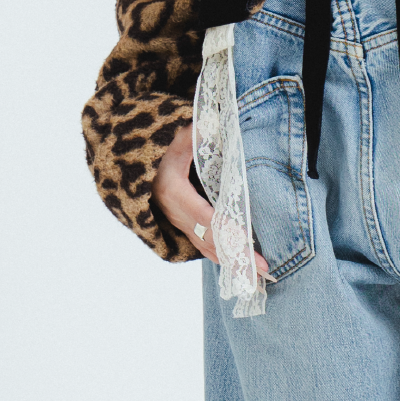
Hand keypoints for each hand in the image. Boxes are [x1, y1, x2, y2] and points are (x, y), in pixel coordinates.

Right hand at [152, 122, 271, 274]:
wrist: (137, 166)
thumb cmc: (161, 149)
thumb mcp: (175, 139)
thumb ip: (192, 135)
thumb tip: (211, 124)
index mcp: (174, 192)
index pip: (204, 216)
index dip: (225, 230)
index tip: (247, 241)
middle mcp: (176, 213)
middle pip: (210, 239)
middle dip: (236, 255)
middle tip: (262, 269)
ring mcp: (179, 223)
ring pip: (207, 248)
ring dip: (233, 263)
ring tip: (258, 277)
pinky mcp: (184, 228)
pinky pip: (204, 247)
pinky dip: (223, 259)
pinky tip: (242, 270)